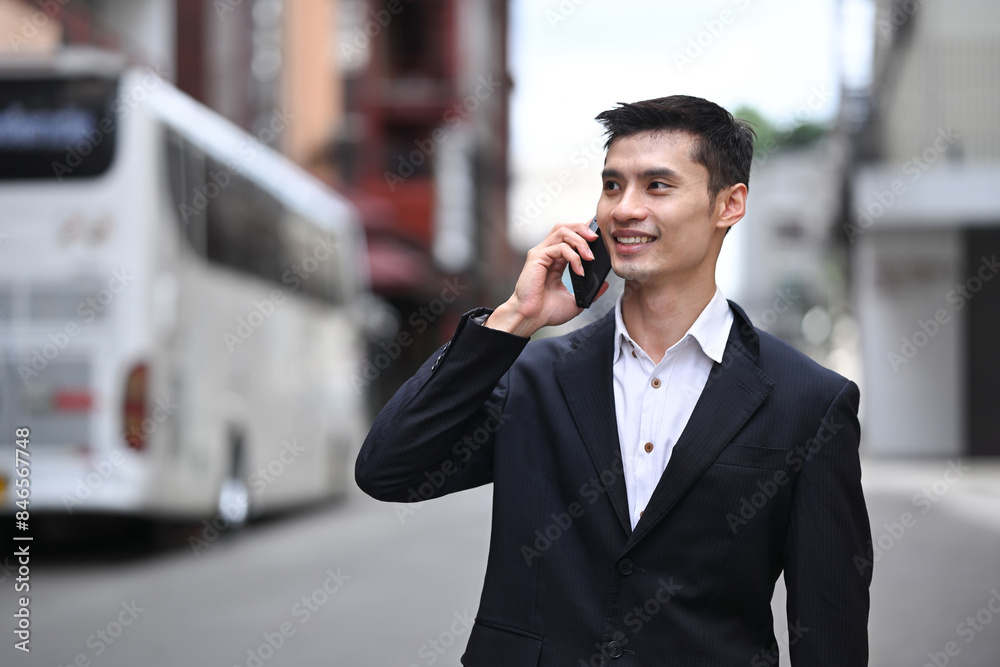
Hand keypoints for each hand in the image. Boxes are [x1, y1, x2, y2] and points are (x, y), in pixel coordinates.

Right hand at [485, 221, 609, 336]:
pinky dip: (573, 256)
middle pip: (565, 227)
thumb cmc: (546, 311)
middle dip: (583, 229)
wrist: (531, 318)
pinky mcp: (537, 257)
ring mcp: (541, 254)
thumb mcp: (575, 301)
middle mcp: (547, 253)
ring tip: (589, 256)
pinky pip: (559, 247)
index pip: (569, 236)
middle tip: (596, 239)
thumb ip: (590, 292)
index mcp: (555, 260)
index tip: (598, 236)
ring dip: (580, 240)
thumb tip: (605, 285)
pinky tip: (579, 270)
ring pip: (562, 231)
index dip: (583, 232)